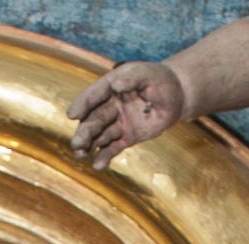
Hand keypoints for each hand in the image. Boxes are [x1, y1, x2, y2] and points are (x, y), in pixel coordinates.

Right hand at [69, 62, 184, 166]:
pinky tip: (98, 165)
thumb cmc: (160, 80)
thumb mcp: (148, 73)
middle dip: (85, 131)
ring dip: (90, 145)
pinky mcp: (126, 137)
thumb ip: (132, 78)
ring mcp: (118, 123)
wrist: (176, 97)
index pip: (94, 95)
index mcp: (112, 87)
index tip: (72, 114)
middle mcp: (111, 106)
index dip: (83, 104)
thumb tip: (116, 86)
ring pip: (100, 135)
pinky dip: (104, 157)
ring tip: (82, 155)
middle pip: (94, 119)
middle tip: (77, 143)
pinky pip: (112, 148)